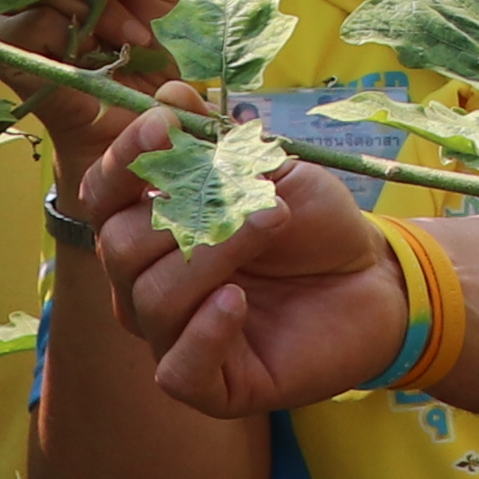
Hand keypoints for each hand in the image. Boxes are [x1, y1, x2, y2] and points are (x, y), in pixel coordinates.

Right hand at [82, 110, 400, 411]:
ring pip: (152, 301)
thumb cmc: (314, 225)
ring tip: (271, 226)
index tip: (166, 128)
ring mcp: (173, 335)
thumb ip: (215, 141)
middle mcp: (147, 283)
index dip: (124, 161)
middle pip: (122, 248)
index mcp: (150, 227)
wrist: (375, 280)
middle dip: (182, 214)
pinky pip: (177, 369)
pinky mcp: (210, 385)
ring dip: (212, 258)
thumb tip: (168, 94)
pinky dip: (203, 333)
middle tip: (256, 196)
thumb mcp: (271, 171)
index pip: (103, 195)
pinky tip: (238, 302)